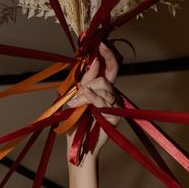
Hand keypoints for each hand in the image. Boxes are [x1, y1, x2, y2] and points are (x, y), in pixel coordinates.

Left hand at [66, 42, 119, 157]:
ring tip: (75, 105)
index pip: (109, 68)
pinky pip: (104, 101)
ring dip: (86, 94)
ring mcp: (114, 106)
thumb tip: (94, 61)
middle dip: (91, 81)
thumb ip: (84, 80)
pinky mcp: (115, 117)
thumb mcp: (74, 96)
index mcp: (100, 88)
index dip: (108, 55)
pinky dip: (93, 99)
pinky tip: (86, 102)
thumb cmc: (73, 121)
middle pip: (107, 77)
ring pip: (104, 88)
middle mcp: (110, 95)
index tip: (103, 44)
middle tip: (78, 92)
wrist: (75, 143)